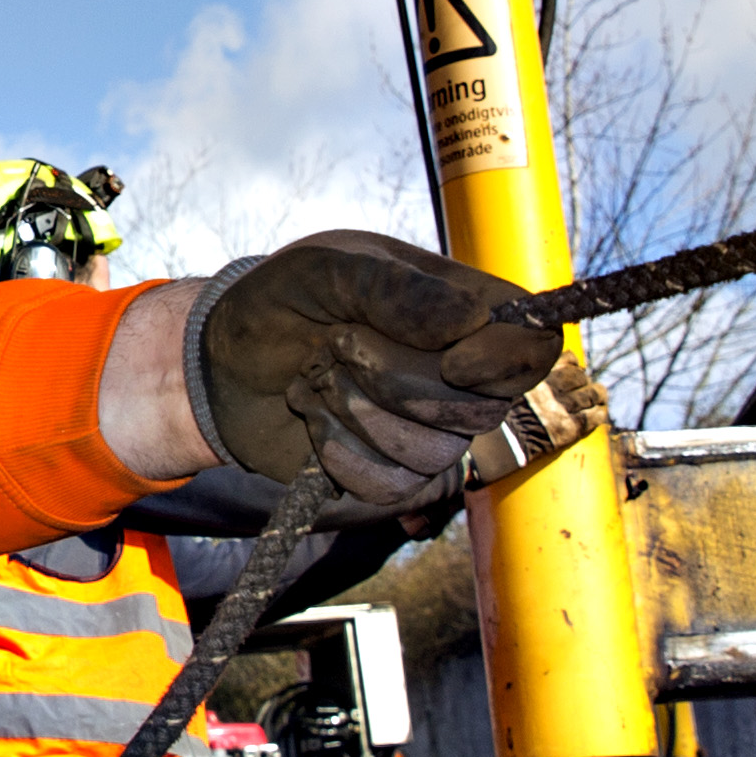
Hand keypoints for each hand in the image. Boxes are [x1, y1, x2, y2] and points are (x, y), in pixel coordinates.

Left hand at [186, 231, 570, 503]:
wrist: (221, 360)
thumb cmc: (283, 300)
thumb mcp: (329, 270)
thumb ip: (399, 290)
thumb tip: (472, 322)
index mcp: (465, 312)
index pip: (534, 348)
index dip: (504, 362)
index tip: (451, 358)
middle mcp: (462, 378)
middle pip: (479, 410)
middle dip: (395, 379)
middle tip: (339, 342)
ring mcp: (429, 433)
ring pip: (432, 454)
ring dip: (357, 412)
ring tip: (319, 375)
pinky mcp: (390, 477)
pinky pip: (388, 487)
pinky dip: (336, 450)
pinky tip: (313, 417)